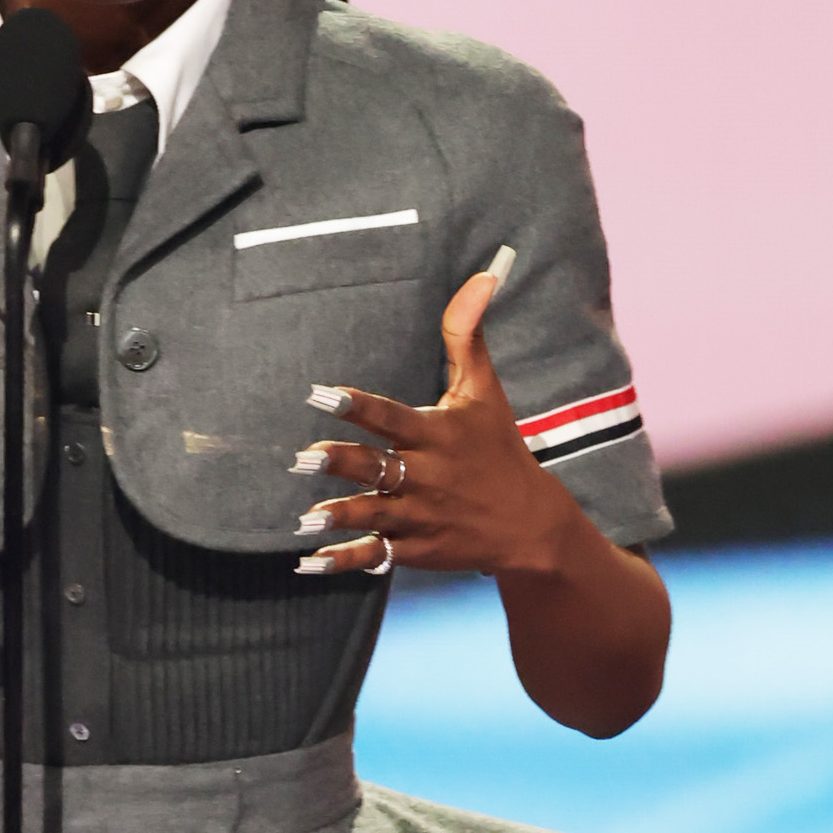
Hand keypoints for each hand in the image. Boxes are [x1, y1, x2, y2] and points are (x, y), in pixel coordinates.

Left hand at [290, 257, 670, 734]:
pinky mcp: (416, 549)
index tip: (321, 394)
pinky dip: (343, 561)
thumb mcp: (485, 391)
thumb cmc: (498, 447)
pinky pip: (375, 555)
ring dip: (340, 515)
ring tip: (306, 518)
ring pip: (374, 514)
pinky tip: (309, 563)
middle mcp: (428, 475)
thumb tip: (487, 269)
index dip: (358, 406)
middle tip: (303, 458)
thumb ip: (467, 333)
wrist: (529, 522)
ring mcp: (421, 516)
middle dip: (341, 463)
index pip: (393, 417)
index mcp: (438, 434)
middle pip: (379, 467)